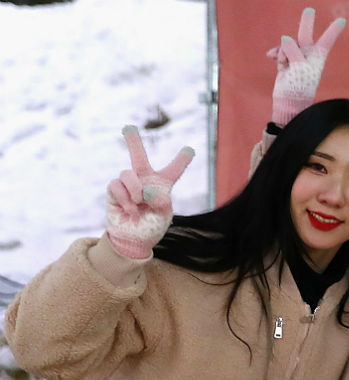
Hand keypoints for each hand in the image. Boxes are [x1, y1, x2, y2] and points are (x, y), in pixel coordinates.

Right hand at [106, 127, 193, 260]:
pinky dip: (125, 198)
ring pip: (127, 174)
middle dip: (132, 141)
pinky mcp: (114, 191)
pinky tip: (130, 209)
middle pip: (138, 157)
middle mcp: (144, 181)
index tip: (190, 149)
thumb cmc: (152, 226)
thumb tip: (147, 191)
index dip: (181, 160)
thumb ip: (161, 201)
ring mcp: (128, 185)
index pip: (173, 171)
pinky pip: (116, 186)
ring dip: (135, 190)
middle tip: (128, 127)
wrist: (134, 239)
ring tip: (139, 203)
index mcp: (162, 186)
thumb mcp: (164, 215)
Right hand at [267, 7, 345, 125]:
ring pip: (286, 44)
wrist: (288, 101)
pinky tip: (271, 57)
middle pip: (306, 34)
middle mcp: (308, 55)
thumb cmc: (299, 86)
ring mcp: (296, 58)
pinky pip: (279, 51)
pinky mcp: (286, 62)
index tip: (343, 20)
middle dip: (307, 22)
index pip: (326, 40)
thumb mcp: (298, 67)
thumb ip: (292, 50)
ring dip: (282, 52)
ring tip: (283, 65)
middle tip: (310, 9)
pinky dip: (276, 54)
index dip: (333, 30)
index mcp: (317, 57)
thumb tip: (285, 38)